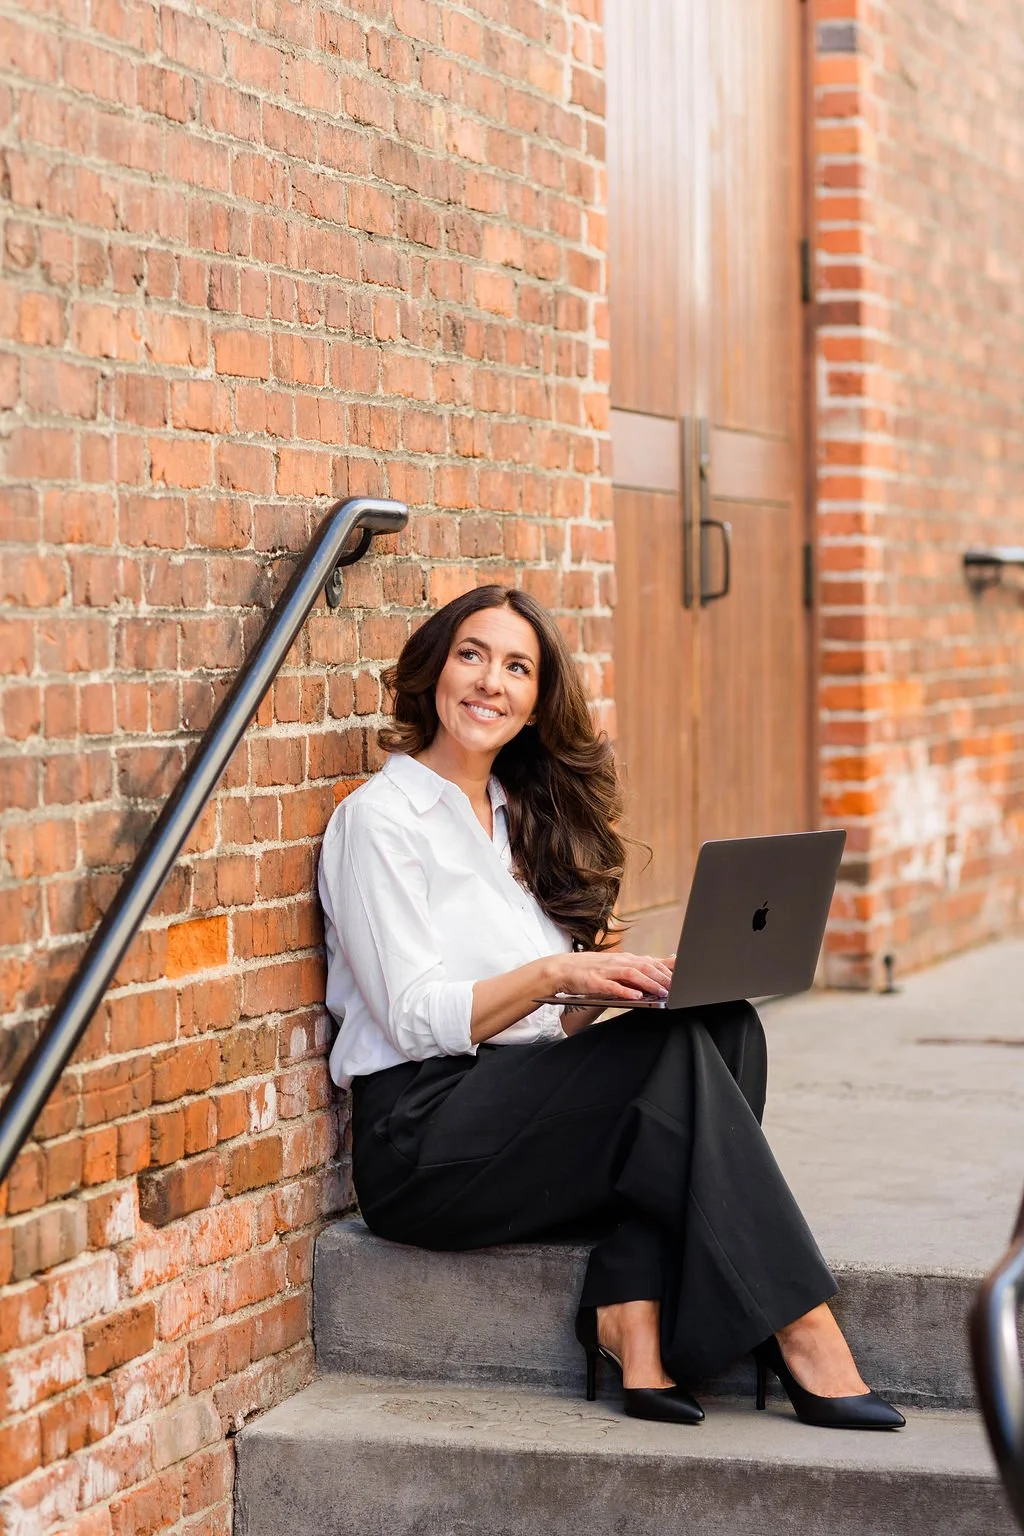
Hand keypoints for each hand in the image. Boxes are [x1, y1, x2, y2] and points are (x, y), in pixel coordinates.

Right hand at [550, 950, 674, 1001]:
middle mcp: (618, 962)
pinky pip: (611, 986)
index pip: (652, 962)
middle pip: (645, 967)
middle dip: (663, 977)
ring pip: (632, 974)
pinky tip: (636, 996)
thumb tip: (663, 968)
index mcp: (626, 959)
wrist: (563, 968)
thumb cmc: (594, 969)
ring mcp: (606, 971)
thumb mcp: (618, 966)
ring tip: (662, 992)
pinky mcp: (595, 982)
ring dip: (649, 983)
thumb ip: (639, 968)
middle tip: (678, 987)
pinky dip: (625, 990)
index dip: (669, 969)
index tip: (685, 975)